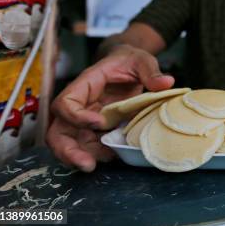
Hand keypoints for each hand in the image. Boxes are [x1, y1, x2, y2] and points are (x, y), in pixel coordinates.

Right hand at [46, 45, 173, 171]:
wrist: (128, 65)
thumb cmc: (129, 60)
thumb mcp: (141, 60)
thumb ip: (151, 71)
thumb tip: (166, 83)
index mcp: (85, 84)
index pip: (65, 103)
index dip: (77, 117)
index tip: (100, 123)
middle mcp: (80, 104)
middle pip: (58, 130)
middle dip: (67, 150)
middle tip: (87, 164)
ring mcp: (86, 119)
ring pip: (70, 143)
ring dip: (80, 158)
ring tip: (99, 165)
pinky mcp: (96, 129)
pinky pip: (89, 146)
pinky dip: (97, 154)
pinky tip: (112, 157)